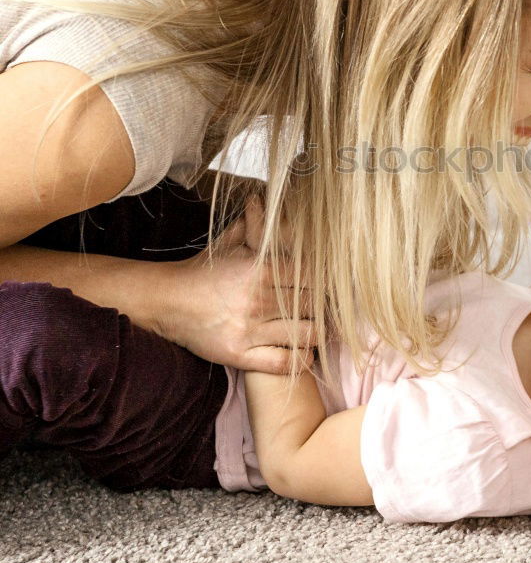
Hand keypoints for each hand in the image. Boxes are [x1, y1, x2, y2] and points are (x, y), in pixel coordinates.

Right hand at [156, 194, 315, 373]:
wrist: (166, 300)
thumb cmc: (202, 271)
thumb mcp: (228, 244)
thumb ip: (253, 226)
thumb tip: (262, 200)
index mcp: (261, 269)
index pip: (311, 277)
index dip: (326, 283)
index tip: (332, 287)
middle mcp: (258, 299)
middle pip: (312, 305)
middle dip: (325, 308)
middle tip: (331, 310)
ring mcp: (249, 329)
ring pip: (305, 334)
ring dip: (317, 334)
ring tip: (319, 331)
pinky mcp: (239, 354)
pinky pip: (284, 363)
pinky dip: (300, 359)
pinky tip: (304, 352)